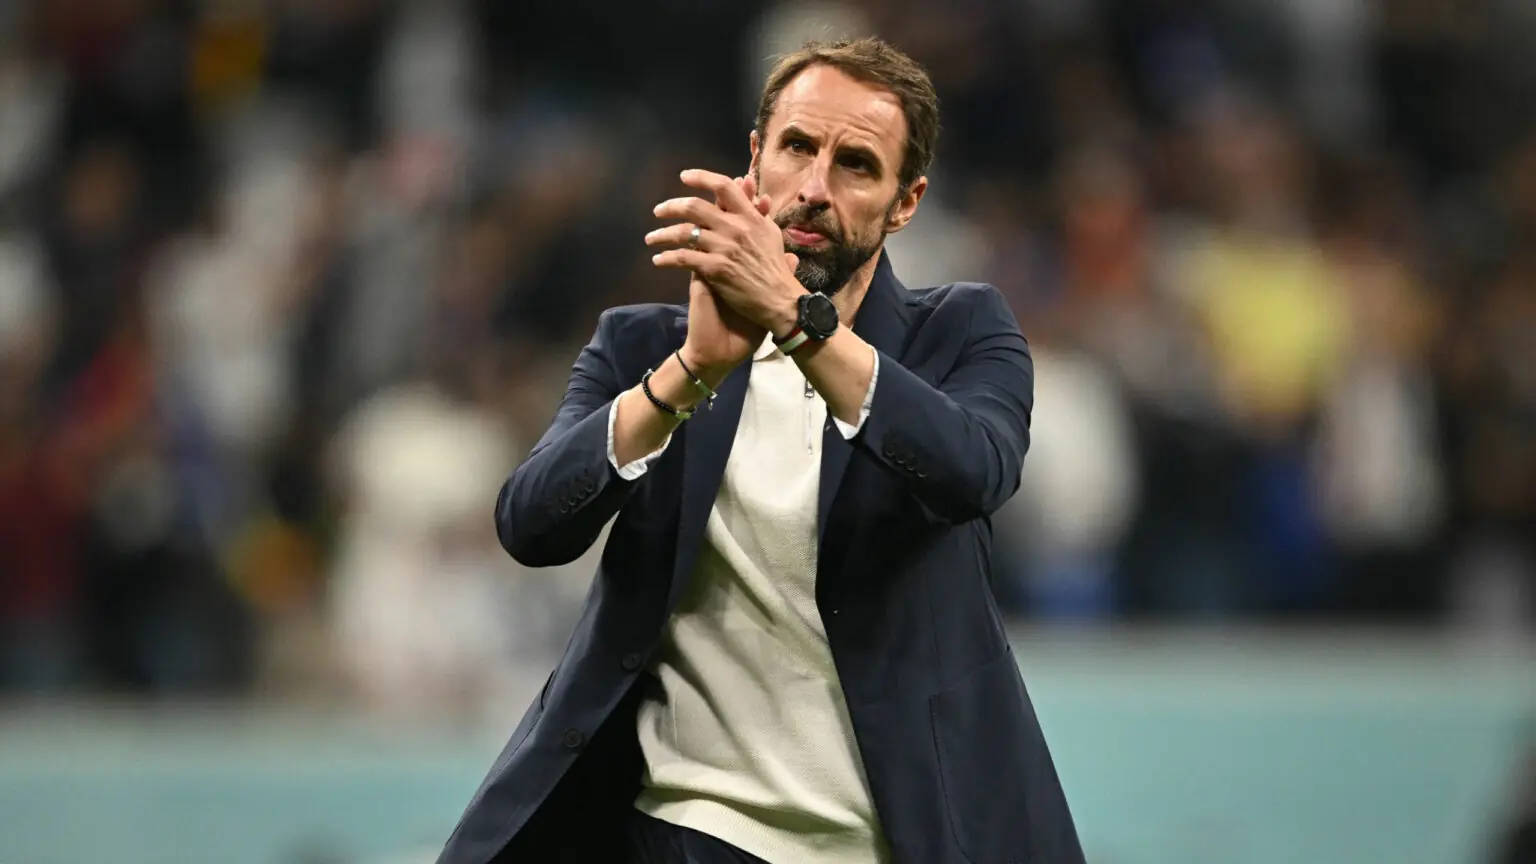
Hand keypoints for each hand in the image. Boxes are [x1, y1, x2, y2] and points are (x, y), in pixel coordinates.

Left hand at [648, 170, 804, 336]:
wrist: (778, 300)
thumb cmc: (775, 268)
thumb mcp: (771, 233)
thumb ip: (755, 209)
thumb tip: (746, 183)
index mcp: (750, 216)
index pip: (723, 186)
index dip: (701, 177)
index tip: (684, 177)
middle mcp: (735, 228)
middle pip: (695, 207)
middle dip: (670, 207)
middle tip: (658, 211)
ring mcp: (724, 248)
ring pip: (683, 233)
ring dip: (662, 235)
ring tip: (650, 238)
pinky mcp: (715, 269)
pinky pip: (683, 258)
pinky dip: (666, 258)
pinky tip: (658, 260)